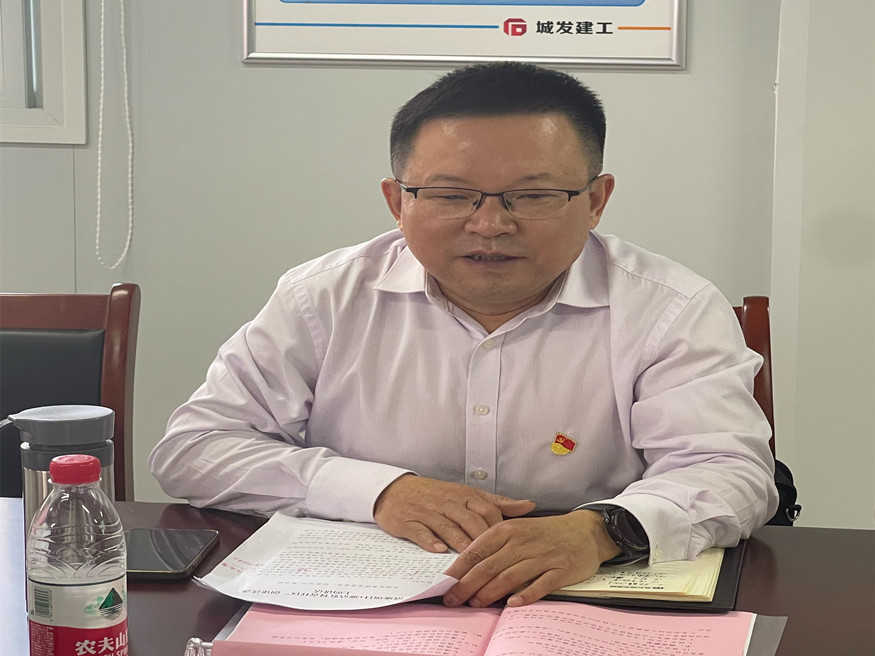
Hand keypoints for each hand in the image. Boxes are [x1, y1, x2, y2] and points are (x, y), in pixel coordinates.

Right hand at [373, 475, 535, 552]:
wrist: (395, 489)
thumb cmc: (435, 495)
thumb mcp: (467, 494)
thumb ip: (498, 502)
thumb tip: (529, 506)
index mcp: (465, 496)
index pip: (488, 510)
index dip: (500, 530)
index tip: (510, 548)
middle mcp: (449, 502)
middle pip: (471, 520)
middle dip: (483, 540)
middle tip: (494, 562)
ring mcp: (428, 512)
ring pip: (448, 526)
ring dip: (460, 543)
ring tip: (470, 561)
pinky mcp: (409, 521)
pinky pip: (421, 531)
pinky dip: (429, 540)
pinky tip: (438, 551)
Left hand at [442, 510, 620, 607]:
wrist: (586, 530)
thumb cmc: (545, 533)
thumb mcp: (517, 530)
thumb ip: (494, 547)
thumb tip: (465, 570)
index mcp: (507, 531)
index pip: (476, 551)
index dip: (458, 569)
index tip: (443, 584)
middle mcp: (522, 542)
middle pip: (488, 566)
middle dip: (467, 585)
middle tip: (452, 600)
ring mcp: (542, 556)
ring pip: (510, 576)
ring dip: (490, 592)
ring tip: (475, 604)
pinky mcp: (561, 570)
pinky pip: (541, 584)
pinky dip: (526, 595)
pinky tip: (513, 604)